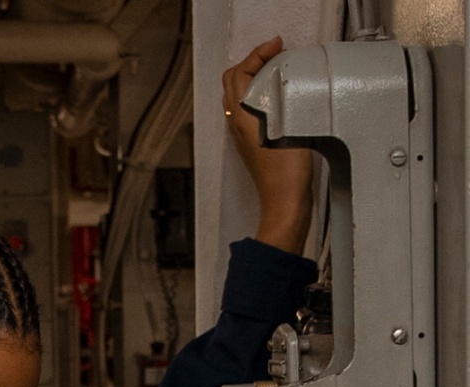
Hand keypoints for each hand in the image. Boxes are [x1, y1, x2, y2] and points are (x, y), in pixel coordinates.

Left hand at [223, 37, 313, 254]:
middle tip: (276, 54)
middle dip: (252, 62)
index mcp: (241, 118)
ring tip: (279, 70)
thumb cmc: (286, 174)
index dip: (256, 54)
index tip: (276, 45)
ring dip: (255, 78)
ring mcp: (243, 137)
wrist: (285, 206)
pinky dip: (259, 95)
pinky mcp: (252, 145)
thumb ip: (281, 97)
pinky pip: (249, 110)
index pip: (238, 73)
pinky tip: (279, 97)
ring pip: (239, 96)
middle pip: (233, 82)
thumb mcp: (287, 126)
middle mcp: (236, 126)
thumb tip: (279, 75)